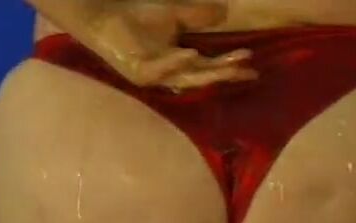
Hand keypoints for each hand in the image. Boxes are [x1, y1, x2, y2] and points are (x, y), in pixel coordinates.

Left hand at [85, 0, 257, 89]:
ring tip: (230, 65)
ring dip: (208, 73)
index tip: (251, 62)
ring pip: (186, 79)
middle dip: (225, 73)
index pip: (209, 67)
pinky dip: (175, 62)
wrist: (104, 16)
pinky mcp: (138, 74)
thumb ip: (198, 15)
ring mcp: (155, 76)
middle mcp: (170, 73)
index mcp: (179, 62)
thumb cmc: (136, 17)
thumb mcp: (175, 14)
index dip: (229, 65)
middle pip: (203, 77)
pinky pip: (160, 71)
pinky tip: (191, 54)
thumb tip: (224, 11)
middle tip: (247, 72)